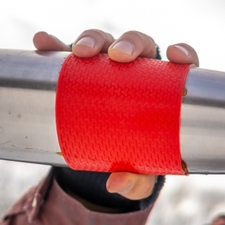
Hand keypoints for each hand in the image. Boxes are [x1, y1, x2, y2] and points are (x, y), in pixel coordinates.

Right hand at [33, 29, 199, 200]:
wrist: (107, 153)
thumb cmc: (138, 155)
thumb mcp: (141, 171)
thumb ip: (136, 181)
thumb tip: (116, 185)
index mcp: (166, 85)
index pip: (180, 60)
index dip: (183, 52)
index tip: (176, 55)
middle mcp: (139, 66)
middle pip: (139, 43)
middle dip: (129, 42)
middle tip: (118, 56)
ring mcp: (108, 64)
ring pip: (104, 41)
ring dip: (92, 40)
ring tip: (79, 53)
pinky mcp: (79, 68)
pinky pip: (65, 52)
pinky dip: (53, 45)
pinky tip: (42, 42)